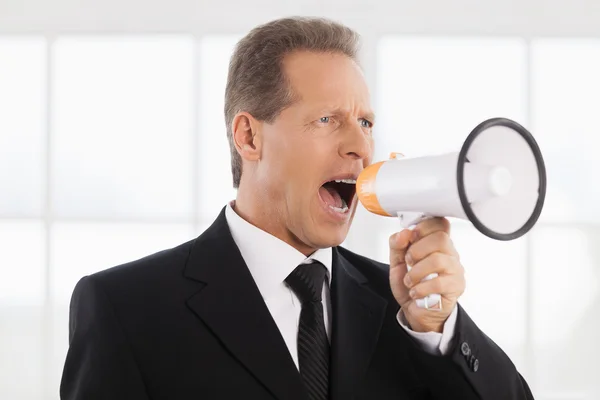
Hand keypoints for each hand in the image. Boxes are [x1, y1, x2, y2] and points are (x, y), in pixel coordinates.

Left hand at [389, 217, 464, 332]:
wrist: (417, 310)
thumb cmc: (411, 284)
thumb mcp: (397, 262)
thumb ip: (397, 244)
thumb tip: (404, 232)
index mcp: (437, 243)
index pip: (440, 223)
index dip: (423, 227)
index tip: (410, 237)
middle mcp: (449, 253)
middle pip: (440, 238)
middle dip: (417, 250)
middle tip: (408, 262)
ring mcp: (455, 270)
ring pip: (438, 260)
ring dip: (416, 272)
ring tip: (409, 281)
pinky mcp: (455, 287)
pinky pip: (439, 283)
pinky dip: (420, 288)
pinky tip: (416, 292)